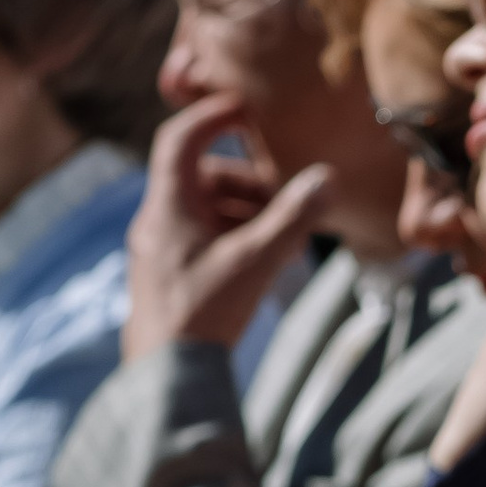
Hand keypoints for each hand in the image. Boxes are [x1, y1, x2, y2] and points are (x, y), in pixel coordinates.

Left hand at [122, 104, 331, 361]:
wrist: (166, 375)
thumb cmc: (204, 313)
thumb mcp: (257, 260)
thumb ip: (293, 216)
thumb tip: (327, 178)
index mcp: (169, 206)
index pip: (180, 139)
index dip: (213, 117)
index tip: (246, 110)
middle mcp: (158, 221)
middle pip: (203, 177)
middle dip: (249, 182)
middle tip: (285, 201)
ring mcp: (161, 249)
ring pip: (206, 210)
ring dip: (246, 212)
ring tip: (282, 237)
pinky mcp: (169, 275)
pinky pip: (203, 238)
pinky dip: (234, 237)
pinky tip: (262, 262)